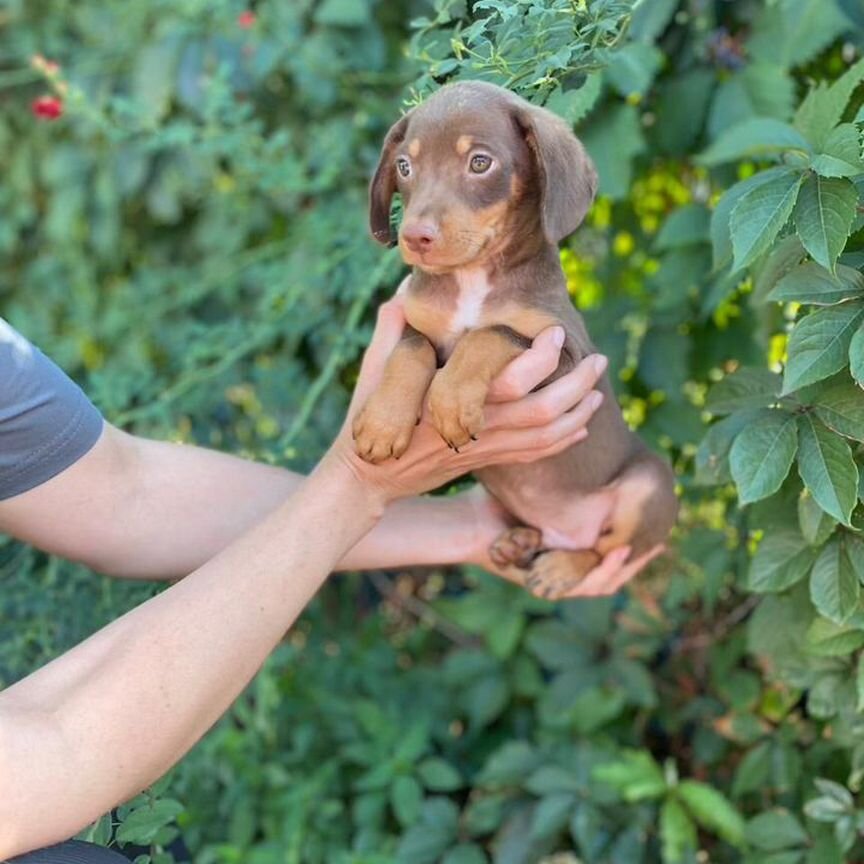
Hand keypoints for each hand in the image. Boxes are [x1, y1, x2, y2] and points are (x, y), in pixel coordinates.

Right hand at [324, 297, 606, 505]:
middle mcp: (474, 428)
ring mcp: (482, 449)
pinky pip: (534, 455)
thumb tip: (401, 297)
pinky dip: (562, 440)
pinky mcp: (484, 462)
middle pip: (543, 412)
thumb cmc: (366, 422)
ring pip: (546, 437)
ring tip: (598, 392)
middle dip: (578, 386)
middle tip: (598, 360)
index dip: (540, 360)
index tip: (555, 334)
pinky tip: (579, 426)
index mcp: (451, 401)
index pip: (509, 383)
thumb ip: (389, 335)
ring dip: (578, 413)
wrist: (368, 479)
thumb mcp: (371, 374)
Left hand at [463, 485, 663, 597]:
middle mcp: (565, 572)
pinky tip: (617, 551)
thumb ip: (567, 485)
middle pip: (615, 572)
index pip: (613, 556)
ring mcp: (557, 583)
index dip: (639, 545)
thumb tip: (592, 451)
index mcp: (568, 554)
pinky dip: (604, 570)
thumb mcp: (539, 490)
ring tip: (644, 545)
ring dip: (626, 565)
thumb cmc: (496, 501)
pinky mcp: (547, 588)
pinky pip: (584, 586)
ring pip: (605, 582)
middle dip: (641, 558)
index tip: (660, 527)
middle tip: (662, 541)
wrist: (468, 522)